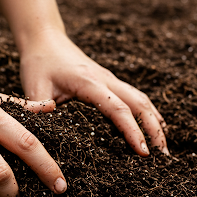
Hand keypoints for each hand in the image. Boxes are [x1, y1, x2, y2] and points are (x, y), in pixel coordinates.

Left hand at [20, 30, 167, 155]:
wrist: (45, 39)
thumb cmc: (39, 63)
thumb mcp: (34, 85)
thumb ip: (37, 106)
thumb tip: (43, 122)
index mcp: (89, 83)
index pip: (118, 109)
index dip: (133, 130)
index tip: (143, 152)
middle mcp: (105, 79)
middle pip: (140, 103)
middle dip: (154, 129)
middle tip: (162, 156)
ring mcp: (110, 79)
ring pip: (141, 99)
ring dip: (155, 121)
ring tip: (163, 147)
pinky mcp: (109, 81)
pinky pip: (134, 96)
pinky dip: (147, 112)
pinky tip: (152, 126)